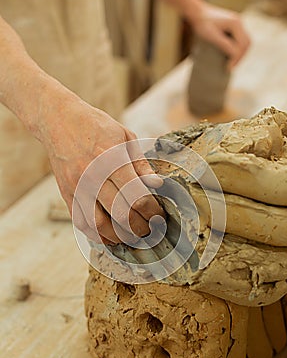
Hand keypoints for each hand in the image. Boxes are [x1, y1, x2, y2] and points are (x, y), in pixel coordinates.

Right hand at [39, 92, 164, 244]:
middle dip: (140, 228)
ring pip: (100, 225)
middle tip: (150, 229)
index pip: (137, 197)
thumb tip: (157, 184)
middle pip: (121, 215)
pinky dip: (98, 235)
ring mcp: (77, 188)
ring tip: (132, 236)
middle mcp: (93, 176)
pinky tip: (111, 236)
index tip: (158, 215)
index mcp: (112, 160)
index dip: (152, 212)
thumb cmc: (95, 126)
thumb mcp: (124, 136)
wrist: (58, 120)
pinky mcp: (66, 195)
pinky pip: (82, 223)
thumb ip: (140, 164)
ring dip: (120, 237)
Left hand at [191, 3, 250, 68]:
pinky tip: (229, 56)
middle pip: (247, 43)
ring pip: (245, 42)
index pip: (242, 45)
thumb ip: (224, 45)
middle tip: (230, 68)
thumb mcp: (212, 36)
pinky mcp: (233, 26)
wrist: (197, 12)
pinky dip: (237, 49)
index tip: (228, 68)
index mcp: (235, 23)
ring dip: (240, 54)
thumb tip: (235, 57)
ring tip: (230, 64)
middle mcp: (239, 22)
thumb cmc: (202, 24)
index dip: (236, 58)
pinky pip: (240, 39)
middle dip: (240, 57)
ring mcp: (237, 24)